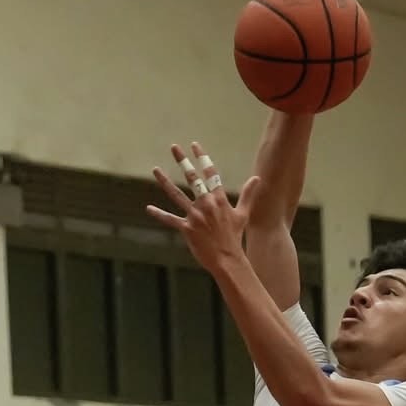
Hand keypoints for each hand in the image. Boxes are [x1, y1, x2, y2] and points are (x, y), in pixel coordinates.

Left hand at [148, 142, 258, 272]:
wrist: (227, 259)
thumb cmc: (234, 237)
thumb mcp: (243, 214)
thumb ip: (247, 194)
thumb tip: (257, 178)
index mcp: (219, 199)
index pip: (210, 173)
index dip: (202, 158)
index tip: (195, 145)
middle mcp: (206, 204)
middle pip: (193, 178)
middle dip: (183, 161)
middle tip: (174, 147)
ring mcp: (195, 216)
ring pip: (177, 195)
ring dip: (165, 181)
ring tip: (155, 169)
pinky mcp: (187, 229)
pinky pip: (170, 219)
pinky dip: (159, 214)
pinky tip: (149, 208)